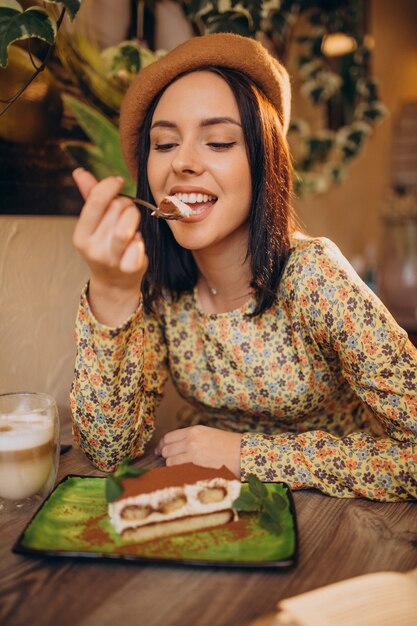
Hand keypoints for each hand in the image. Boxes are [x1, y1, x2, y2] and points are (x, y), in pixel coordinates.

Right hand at [72, 169, 147, 324]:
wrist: (115, 282)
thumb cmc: (107, 246)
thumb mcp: (95, 224)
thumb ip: (90, 197)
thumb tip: (80, 172)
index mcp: (81, 234)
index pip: (96, 200)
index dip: (109, 186)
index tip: (118, 182)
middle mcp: (92, 247)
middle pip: (116, 209)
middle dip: (126, 205)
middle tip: (127, 213)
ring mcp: (110, 259)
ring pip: (127, 226)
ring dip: (134, 218)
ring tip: (133, 223)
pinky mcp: (128, 267)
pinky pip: (138, 245)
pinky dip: (140, 240)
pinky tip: (137, 242)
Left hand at [155, 425, 241, 477]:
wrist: (243, 453)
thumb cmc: (228, 445)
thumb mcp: (208, 434)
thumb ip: (192, 438)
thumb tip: (176, 447)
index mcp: (194, 430)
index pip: (168, 437)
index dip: (162, 445)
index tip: (160, 451)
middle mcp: (191, 440)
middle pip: (166, 449)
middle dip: (165, 456)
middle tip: (168, 461)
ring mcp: (193, 453)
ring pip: (169, 461)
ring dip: (172, 466)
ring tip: (180, 468)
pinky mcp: (196, 466)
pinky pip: (177, 470)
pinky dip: (177, 472)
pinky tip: (183, 473)